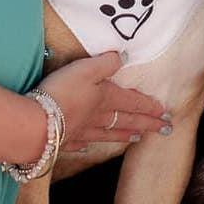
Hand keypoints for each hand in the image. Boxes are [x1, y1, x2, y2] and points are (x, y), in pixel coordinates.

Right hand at [38, 50, 170, 153]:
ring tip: (137, 139)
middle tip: (165, 130)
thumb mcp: (86, 68)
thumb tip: (125, 57)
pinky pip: (81, 143)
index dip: (149, 106)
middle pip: (127, 120)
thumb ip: (106, 62)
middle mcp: (98, 117)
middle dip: (147, 124)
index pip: (133, 102)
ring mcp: (82, 131)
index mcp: (106, 98)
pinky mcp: (65, 140)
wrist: (36, 123)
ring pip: (108, 133)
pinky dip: (88, 144)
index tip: (166, 114)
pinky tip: (89, 147)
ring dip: (124, 135)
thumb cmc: (62, 92)